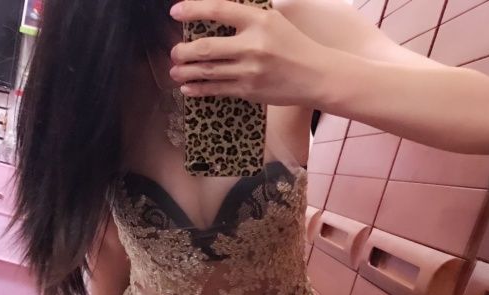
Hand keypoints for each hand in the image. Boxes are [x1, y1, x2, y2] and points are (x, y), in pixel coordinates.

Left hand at [169, 0, 323, 105]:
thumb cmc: (292, 45)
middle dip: (183, 51)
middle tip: (174, 53)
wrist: (315, 76)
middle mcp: (252, 45)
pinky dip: (199, 89)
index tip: (175, 12)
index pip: (218, 10)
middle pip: (206, 47)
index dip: (193, 9)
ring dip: (186, 72)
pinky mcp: (249, 91)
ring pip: (208, 71)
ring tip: (174, 71)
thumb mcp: (273, 21)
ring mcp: (249, 71)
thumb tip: (216, 15)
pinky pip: (217, 90)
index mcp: (258, 20)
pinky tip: (188, 87)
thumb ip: (246, 17)